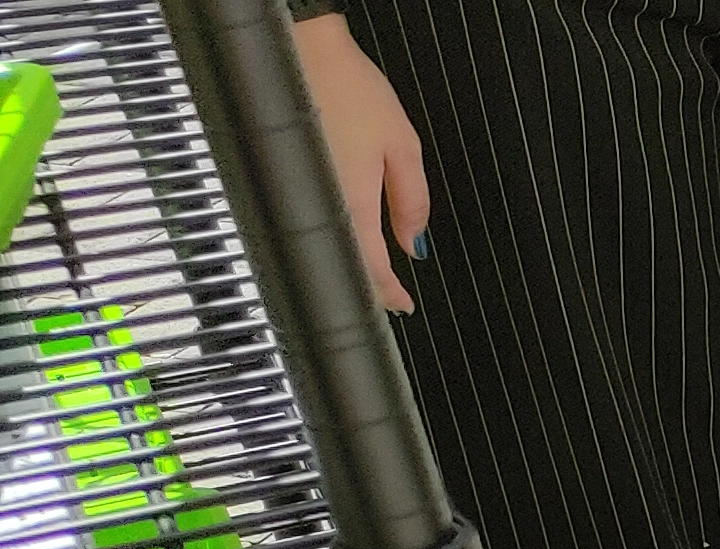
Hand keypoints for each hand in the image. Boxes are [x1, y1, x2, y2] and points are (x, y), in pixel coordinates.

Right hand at [292, 15, 428, 313]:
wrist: (297, 48)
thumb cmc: (350, 88)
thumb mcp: (403, 144)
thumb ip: (412, 200)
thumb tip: (416, 245)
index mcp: (353, 200)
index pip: (371, 266)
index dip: (388, 292)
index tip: (403, 305)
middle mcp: (318, 203)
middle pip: (342, 262)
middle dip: (366, 285)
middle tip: (387, 296)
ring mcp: (294, 191)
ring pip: (320, 244)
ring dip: (344, 263)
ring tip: (368, 274)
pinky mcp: (279, 176)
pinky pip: (302, 218)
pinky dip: (323, 234)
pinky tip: (336, 236)